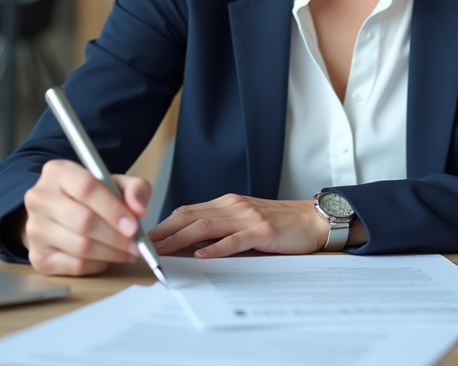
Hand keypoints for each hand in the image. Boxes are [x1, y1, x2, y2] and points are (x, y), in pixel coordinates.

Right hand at [20, 159, 151, 275]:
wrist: (58, 214)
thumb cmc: (92, 197)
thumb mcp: (116, 183)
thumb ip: (135, 188)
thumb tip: (140, 209)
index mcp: (57, 172)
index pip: (87, 188)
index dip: (113, 209)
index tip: (134, 226)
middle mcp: (39, 198)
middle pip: (83, 221)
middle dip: (116, 237)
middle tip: (135, 244)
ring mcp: (34, 230)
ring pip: (81, 247)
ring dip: (111, 253)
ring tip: (128, 252)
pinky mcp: (38, 257)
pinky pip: (75, 266)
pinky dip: (98, 265)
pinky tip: (107, 257)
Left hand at [149, 194, 328, 258]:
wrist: (313, 220)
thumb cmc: (279, 224)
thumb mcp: (245, 220)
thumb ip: (221, 227)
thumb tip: (190, 244)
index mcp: (227, 203)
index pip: (187, 211)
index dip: (164, 224)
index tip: (145, 238)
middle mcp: (234, 206)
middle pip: (190, 216)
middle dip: (164, 232)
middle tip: (143, 246)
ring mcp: (248, 217)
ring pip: (206, 226)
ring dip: (181, 239)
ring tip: (163, 251)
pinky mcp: (262, 231)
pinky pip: (234, 239)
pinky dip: (216, 247)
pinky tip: (201, 255)